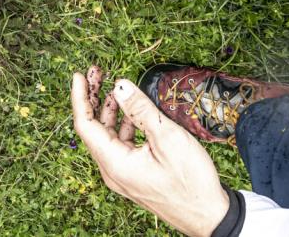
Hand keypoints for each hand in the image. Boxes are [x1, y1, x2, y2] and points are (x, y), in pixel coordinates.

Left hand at [71, 66, 229, 236]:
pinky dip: (122, 124)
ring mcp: (122, 174)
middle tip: (97, 72)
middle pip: (93, 128)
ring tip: (113, 87)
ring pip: (107, 136)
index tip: (80, 75)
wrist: (208, 216)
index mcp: (115, 163)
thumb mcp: (168, 138)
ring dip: (108, 110)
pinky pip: (120, 144)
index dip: (80, 97)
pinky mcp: (133, 174)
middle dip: (93, 98)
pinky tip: (131, 111)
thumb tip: (119, 85)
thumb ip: (141, 110)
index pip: (85, 125)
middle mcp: (112, 170)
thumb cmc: (191, 182)